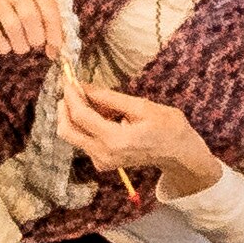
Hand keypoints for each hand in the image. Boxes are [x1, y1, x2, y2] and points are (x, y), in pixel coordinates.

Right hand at [0, 0, 66, 62]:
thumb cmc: (28, 5)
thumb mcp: (44, 5)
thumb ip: (54, 24)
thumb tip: (56, 50)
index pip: (48, 8)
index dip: (54, 32)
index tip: (55, 48)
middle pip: (29, 15)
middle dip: (36, 36)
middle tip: (36, 43)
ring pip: (12, 26)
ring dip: (21, 44)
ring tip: (23, 47)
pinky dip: (3, 46)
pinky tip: (8, 46)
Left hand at [59, 77, 224, 193]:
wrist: (179, 154)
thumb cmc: (168, 128)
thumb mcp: (142, 106)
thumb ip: (110, 98)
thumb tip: (85, 87)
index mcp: (116, 140)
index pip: (80, 116)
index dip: (71, 95)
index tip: (68, 79)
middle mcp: (104, 154)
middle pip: (67, 131)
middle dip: (64, 108)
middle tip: (71, 89)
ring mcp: (101, 161)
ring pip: (73, 136)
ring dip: (76, 116)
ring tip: (95, 101)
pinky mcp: (102, 163)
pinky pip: (84, 141)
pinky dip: (86, 125)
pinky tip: (103, 115)